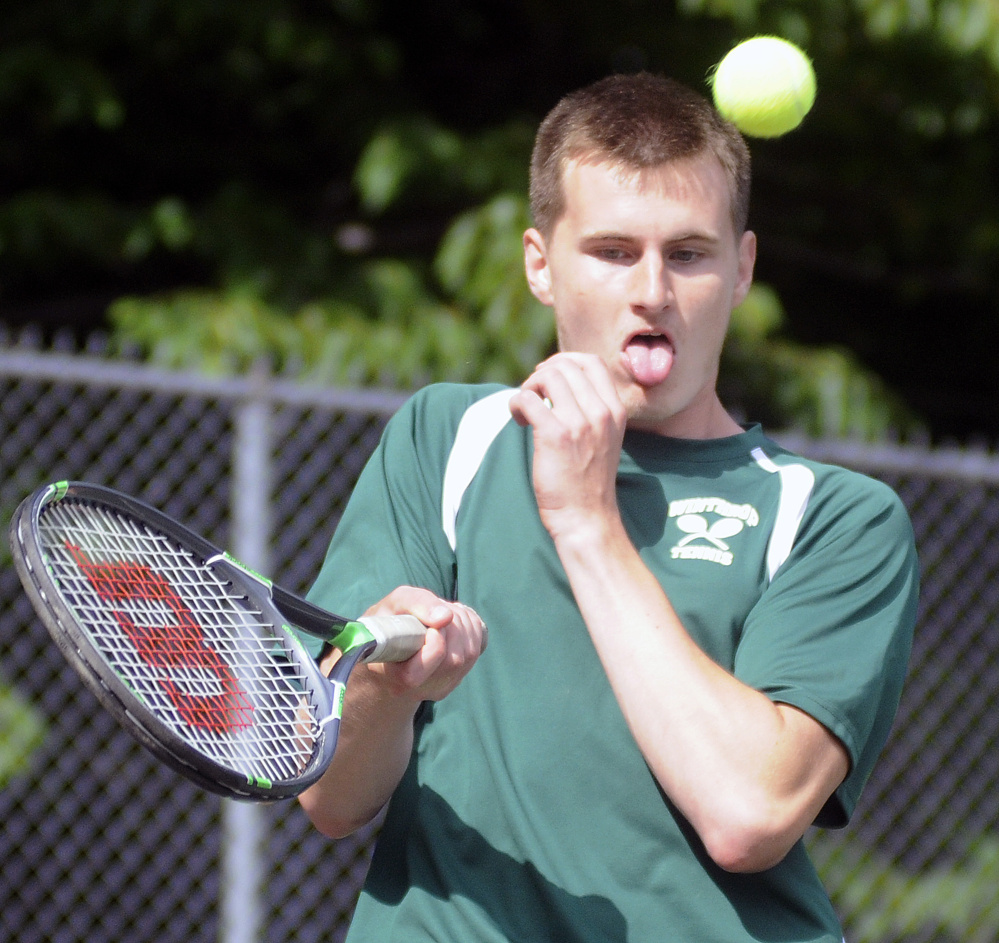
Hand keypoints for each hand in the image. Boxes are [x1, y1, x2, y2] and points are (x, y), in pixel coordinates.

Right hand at [325, 586, 486, 702]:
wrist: (387, 648)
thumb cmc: (387, 624)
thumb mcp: (393, 605)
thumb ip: (417, 605)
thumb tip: (446, 616)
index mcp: (396, 676)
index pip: (424, 670)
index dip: (436, 642)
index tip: (432, 625)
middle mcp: (421, 689)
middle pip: (454, 659)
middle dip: (453, 625)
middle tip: (439, 611)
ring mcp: (440, 687)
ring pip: (470, 653)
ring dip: (464, 623)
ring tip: (445, 613)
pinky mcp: (455, 679)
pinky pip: (477, 649)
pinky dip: (472, 627)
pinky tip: (455, 622)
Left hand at [509, 353, 627, 540]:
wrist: (586, 518)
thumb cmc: (588, 481)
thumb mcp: (603, 439)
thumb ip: (590, 411)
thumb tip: (559, 384)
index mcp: (615, 411)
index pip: (593, 362)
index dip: (565, 361)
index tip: (549, 378)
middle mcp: (601, 413)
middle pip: (567, 365)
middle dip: (542, 374)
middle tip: (532, 394)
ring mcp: (580, 424)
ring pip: (548, 376)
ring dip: (529, 387)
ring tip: (525, 409)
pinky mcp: (556, 436)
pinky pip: (528, 399)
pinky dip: (516, 404)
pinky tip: (519, 420)